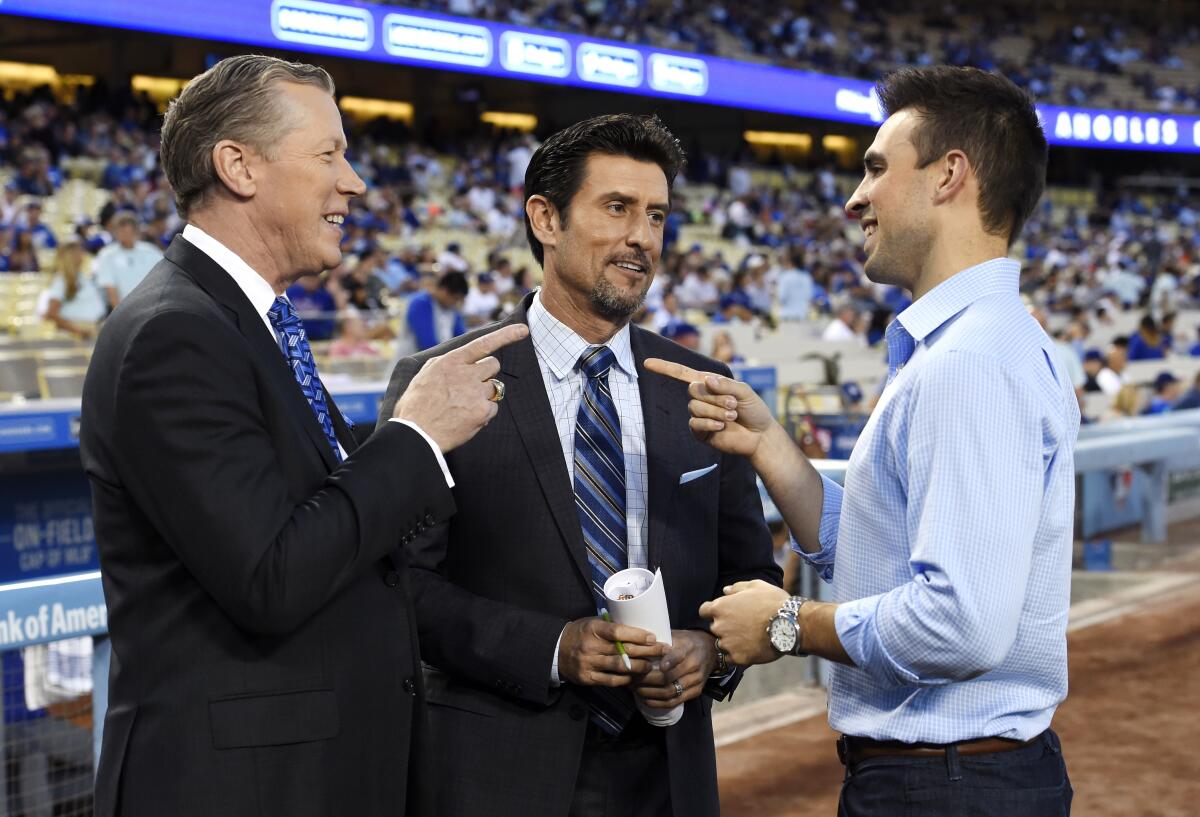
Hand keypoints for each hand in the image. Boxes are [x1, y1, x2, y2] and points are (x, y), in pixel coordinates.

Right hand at [395, 324, 528, 451]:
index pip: (483, 344)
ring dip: (483, 394)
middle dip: (486, 373)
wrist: (416, 433)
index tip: (523, 330)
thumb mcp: (425, 375)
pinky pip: (493, 407)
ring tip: (463, 405)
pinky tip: (466, 418)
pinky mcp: (482, 411)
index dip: (506, 335)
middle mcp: (466, 374)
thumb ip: (446, 364)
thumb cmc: (416, 406)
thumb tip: (462, 359)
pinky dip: (483, 412)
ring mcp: (476, 392)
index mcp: (451, 362)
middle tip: (471, 385)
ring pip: (494, 387)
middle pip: (493, 365)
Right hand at [558, 617, 666, 686]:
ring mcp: (588, 663)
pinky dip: (626, 679)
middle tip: (663, 651)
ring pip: (619, 667)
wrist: (557, 650)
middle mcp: (590, 646)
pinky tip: (636, 677)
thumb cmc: (581, 633)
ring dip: (639, 667)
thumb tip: (640, 627)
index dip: (637, 635)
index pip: (618, 632)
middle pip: (623, 650)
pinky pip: (611, 680)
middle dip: (647, 651)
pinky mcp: (587, 678)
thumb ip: (612, 626)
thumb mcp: (593, 623)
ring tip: (652, 666)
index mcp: (593, 629)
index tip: (653, 637)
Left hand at [634, 629, 717, 708]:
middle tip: (631, 679)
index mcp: (687, 647)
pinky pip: (675, 701)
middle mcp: (694, 665)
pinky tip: (646, 699)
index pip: (677, 656)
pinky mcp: (696, 692)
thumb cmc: (686, 641)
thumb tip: (634, 646)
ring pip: (670, 692)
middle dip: (646, 680)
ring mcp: (696, 680)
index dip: (666, 662)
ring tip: (635, 689)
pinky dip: (658, 703)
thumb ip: (659, 641)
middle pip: (668, 678)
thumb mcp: (676, 635)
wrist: (710, 650)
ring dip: (649, 693)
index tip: (652, 665)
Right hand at [642, 359, 776, 460]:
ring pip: (695, 408)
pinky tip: (722, 427)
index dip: (665, 368)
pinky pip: (695, 424)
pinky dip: (709, 424)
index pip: (682, 374)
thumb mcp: (744, 391)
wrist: (760, 436)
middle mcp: (701, 398)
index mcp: (709, 383)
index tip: (647, 363)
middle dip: (715, 397)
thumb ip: (726, 384)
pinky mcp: (700, 432)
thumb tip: (705, 380)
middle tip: (733, 405)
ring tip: (732, 417)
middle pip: (693, 390)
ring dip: (716, 412)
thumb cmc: (754, 410)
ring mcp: (699, 415)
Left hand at [699, 580, 789, 666]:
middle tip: (743, 625)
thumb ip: (737, 588)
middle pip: (715, 628)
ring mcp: (728, 643)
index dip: (712, 611)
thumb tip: (725, 590)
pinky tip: (750, 648)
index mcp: (720, 607)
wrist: (790, 624)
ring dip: (731, 642)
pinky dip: (738, 654)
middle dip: (725, 626)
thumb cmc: (773, 602)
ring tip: (749, 638)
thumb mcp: (756, 586)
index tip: (724, 613)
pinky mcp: (738, 658)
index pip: (704, 611)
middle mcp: (719, 626)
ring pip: (722, 644)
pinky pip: (731, 658)